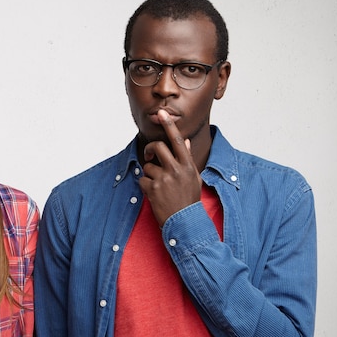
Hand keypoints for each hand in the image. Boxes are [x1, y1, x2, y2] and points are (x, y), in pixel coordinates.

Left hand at [139, 110, 202, 225]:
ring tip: (160, 187)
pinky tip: (155, 195)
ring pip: (148, 166)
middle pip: (158, 147)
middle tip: (149, 155)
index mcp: (187, 165)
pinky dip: (145, 186)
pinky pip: (142, 180)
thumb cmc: (189, 199)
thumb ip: (188, 158)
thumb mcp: (194, 178)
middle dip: (150, 149)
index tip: (162, 113)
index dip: (169, 126)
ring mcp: (164, 179)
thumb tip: (186, 141)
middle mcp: (176, 170)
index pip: (178, 140)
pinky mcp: (153, 189)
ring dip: (150, 174)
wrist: (184, 223)